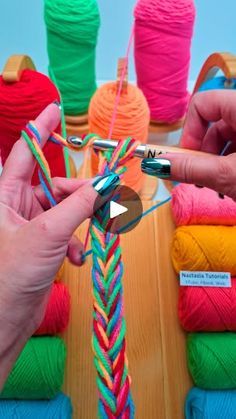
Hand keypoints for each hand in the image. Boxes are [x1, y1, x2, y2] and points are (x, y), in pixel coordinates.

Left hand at [0, 103, 113, 386]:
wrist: (6, 319)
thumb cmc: (12, 273)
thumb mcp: (49, 233)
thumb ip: (80, 205)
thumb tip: (107, 184)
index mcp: (6, 194)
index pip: (26, 152)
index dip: (41, 129)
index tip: (56, 109)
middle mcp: (17, 205)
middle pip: (56, 184)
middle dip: (82, 192)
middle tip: (107, 197)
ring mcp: (31, 224)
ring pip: (66, 208)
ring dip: (82, 220)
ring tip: (92, 234)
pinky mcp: (42, 243)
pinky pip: (66, 230)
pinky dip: (76, 241)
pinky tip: (77, 256)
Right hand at [142, 90, 235, 199]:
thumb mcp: (228, 175)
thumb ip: (191, 168)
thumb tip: (153, 164)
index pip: (202, 103)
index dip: (190, 131)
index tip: (189, 158)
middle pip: (214, 122)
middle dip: (203, 152)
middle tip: (204, 179)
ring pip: (228, 136)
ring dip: (217, 161)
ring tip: (222, 188)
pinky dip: (232, 162)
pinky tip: (234, 183)